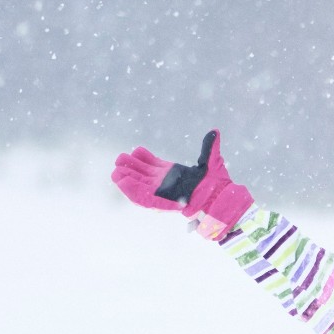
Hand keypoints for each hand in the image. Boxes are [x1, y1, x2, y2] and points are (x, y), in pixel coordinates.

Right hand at [111, 130, 252, 230]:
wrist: (218, 197)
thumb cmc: (215, 183)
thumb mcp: (211, 161)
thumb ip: (209, 146)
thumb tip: (215, 131)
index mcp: (172, 174)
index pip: (152, 164)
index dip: (142, 157)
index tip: (136, 151)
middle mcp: (164, 183)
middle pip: (141, 174)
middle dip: (129, 167)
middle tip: (119, 160)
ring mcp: (161, 192)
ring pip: (138, 185)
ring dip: (126, 178)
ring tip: (116, 171)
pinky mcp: (159, 201)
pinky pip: (141, 197)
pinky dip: (131, 189)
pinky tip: (122, 181)